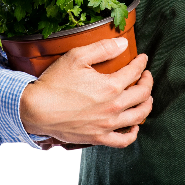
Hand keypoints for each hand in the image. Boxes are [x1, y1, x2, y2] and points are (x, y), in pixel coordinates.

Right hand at [19, 36, 153, 148]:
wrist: (36, 110)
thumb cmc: (55, 82)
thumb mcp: (77, 56)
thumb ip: (103, 48)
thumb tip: (124, 44)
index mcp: (111, 86)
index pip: (135, 72)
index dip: (141, 63)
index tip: (142, 58)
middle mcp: (113, 107)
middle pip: (142, 94)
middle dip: (147, 82)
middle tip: (145, 75)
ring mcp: (107, 125)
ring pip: (138, 117)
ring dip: (146, 104)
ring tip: (145, 97)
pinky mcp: (98, 137)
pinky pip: (123, 140)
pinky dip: (133, 133)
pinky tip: (134, 125)